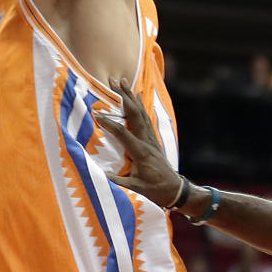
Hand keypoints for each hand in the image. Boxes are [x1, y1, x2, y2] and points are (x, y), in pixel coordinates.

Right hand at [95, 78, 183, 206]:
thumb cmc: (155, 191)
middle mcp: (147, 141)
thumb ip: (119, 182)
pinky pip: (146, 118)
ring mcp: (151, 139)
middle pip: (134, 115)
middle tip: (113, 81)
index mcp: (140, 152)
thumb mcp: (136, 189)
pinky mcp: (153, 139)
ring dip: (131, 96)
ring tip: (123, 81)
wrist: (175, 190)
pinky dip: (140, 105)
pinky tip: (137, 95)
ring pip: (141, 113)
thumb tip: (101, 175)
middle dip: (123, 97)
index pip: (122, 133)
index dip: (109, 123)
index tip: (96, 113)